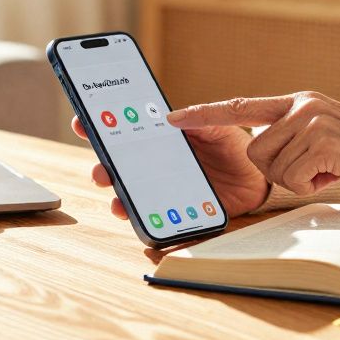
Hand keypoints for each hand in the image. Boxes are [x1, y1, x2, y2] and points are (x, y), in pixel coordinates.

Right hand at [72, 116, 267, 219]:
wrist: (260, 177)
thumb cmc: (235, 147)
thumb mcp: (220, 125)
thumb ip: (198, 119)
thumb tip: (169, 117)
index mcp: (161, 139)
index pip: (123, 131)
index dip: (99, 126)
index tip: (80, 122)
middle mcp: (157, 164)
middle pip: (119, 167)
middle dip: (103, 168)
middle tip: (99, 169)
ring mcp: (164, 188)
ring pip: (131, 194)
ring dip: (119, 199)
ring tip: (118, 200)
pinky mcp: (177, 210)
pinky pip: (156, 217)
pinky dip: (146, 222)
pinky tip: (144, 221)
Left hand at [167, 91, 339, 197]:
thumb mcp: (326, 136)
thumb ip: (294, 136)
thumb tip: (261, 153)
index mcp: (298, 102)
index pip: (241, 106)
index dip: (204, 113)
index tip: (171, 118)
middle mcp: (301, 104)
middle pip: (255, 152)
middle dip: (282, 173)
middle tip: (319, 170)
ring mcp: (312, 119)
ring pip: (273, 168)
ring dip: (301, 180)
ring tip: (333, 169)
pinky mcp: (323, 139)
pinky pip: (294, 178)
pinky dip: (315, 186)